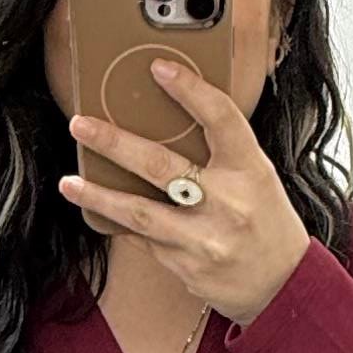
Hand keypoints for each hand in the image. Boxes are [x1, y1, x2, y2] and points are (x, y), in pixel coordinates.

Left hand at [57, 55, 311, 327]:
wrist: (282, 284)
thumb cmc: (266, 221)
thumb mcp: (258, 177)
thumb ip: (221, 152)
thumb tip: (168, 120)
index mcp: (250, 170)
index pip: (220, 118)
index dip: (189, 90)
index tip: (158, 69)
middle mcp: (228, 203)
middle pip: (161, 166)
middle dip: (115, 144)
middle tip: (81, 125)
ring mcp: (205, 239)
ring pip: (140, 212)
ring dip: (99, 196)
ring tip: (70, 182)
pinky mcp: (186, 266)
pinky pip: (145, 239)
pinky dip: (122, 223)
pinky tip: (101, 212)